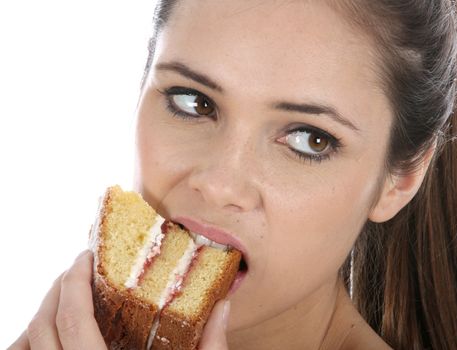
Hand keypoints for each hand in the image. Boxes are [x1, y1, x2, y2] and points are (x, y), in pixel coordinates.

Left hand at [8, 250, 230, 349]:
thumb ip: (210, 349)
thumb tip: (222, 306)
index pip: (72, 321)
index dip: (73, 284)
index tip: (84, 258)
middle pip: (41, 328)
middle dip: (55, 290)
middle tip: (77, 269)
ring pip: (28, 347)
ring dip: (42, 314)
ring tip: (66, 295)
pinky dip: (36, 343)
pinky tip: (58, 333)